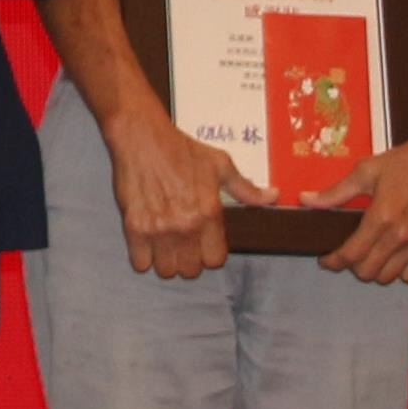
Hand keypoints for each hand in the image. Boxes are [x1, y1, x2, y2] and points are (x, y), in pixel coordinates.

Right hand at [99, 96, 234, 280]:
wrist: (142, 137)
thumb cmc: (181, 149)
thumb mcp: (219, 164)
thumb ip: (245, 188)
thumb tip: (272, 197)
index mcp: (209, 213)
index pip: (214, 260)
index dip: (209, 253)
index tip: (202, 244)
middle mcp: (186, 226)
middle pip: (190, 271)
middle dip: (187, 259)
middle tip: (182, 243)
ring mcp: (159, 229)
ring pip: (166, 271)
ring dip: (165, 261)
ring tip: (164, 244)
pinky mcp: (134, 228)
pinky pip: (140, 264)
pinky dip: (143, 257)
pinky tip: (146, 242)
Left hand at [324, 123, 407, 287]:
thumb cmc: (405, 162)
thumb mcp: (366, 171)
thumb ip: (335, 192)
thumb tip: (305, 200)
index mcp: (381, 216)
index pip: (351, 255)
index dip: (334, 262)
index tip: (327, 260)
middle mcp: (402, 235)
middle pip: (368, 272)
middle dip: (353, 266)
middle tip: (351, 254)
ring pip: (390, 276)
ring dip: (376, 269)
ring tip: (373, 254)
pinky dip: (400, 270)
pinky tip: (396, 255)